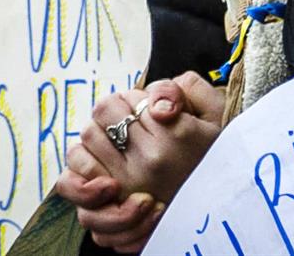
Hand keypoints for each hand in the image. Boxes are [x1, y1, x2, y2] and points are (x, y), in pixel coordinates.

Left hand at [55, 73, 224, 250]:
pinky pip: (76, 179)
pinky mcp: (114, 205)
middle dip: (114, 112)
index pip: (124, 99)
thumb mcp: (213, 112)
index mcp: (175, 135)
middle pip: (101, 114)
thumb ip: (186, 89)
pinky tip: (99, 162)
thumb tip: (154, 101)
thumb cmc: (213, 151)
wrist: (217, 201)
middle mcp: (150, 160)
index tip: (148, 112)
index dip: (133, 99)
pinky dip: (81, 166)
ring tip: (120, 142)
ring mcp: (129, 184)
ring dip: (99, 135)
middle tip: (131, 122)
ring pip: (87, 140)